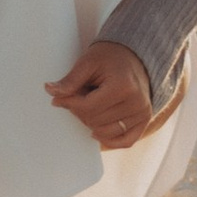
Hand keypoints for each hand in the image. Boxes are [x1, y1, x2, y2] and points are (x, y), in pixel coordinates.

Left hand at [48, 37, 153, 151]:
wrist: (134, 55)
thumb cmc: (110, 57)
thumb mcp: (88, 62)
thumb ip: (71, 80)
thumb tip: (51, 92)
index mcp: (123, 85)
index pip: (88, 107)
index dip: (69, 104)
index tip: (58, 99)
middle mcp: (136, 102)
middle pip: (95, 121)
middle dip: (80, 111)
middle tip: (79, 97)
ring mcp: (143, 113)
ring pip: (106, 133)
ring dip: (92, 123)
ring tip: (91, 106)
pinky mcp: (145, 120)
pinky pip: (126, 141)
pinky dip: (109, 140)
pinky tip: (97, 131)